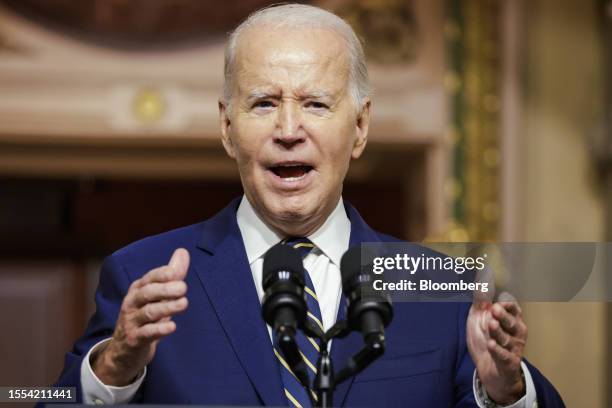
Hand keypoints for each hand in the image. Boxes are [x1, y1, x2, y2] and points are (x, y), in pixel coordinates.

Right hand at [92, 248, 189, 385]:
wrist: (124, 351)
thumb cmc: (145, 316)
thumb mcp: (157, 295)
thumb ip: (172, 274)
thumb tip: (183, 251)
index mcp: (138, 289)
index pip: (149, 278)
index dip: (161, 274)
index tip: (175, 272)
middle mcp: (132, 303)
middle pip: (147, 293)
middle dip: (165, 289)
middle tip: (184, 287)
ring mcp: (132, 321)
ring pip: (148, 312)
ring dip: (167, 307)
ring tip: (184, 303)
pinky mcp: (134, 339)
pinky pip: (146, 333)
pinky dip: (159, 329)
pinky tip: (172, 327)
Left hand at [467, 292, 527, 403]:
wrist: (488, 369)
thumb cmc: (485, 339)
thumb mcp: (479, 318)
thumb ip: (480, 300)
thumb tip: (481, 278)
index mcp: (511, 319)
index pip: (514, 309)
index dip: (508, 303)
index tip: (498, 298)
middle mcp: (516, 333)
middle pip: (513, 322)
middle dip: (504, 316)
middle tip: (495, 309)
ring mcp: (514, 348)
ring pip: (507, 339)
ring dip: (499, 332)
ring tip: (491, 325)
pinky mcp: (509, 363)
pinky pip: (504, 356)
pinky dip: (498, 351)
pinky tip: (491, 344)